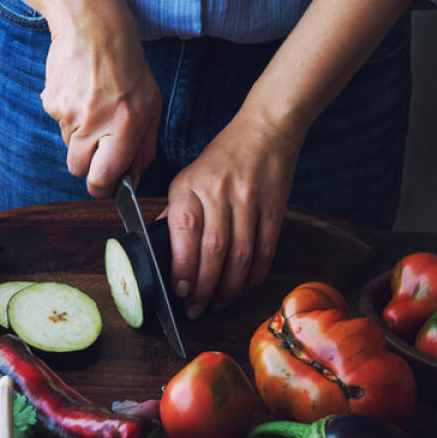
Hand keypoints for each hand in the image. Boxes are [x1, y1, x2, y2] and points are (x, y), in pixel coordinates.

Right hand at [41, 11, 160, 196]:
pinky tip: (81, 94)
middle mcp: (95, 121)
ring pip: (69, 146)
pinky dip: (69, 116)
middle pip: (78, 169)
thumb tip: (132, 180)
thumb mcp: (151, 105)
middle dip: (88, 164)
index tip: (106, 182)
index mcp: (125, 124)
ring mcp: (69, 112)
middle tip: (100, 144)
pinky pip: (59, 124)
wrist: (93, 26)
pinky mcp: (51, 102)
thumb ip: (144, 148)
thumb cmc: (128, 66)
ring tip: (95, 106)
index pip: (101, 178)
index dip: (102, 187)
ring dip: (81, 136)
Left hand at [165, 109, 302, 318]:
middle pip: (213, 250)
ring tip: (219, 302)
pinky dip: (254, 275)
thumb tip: (162, 252)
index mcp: (190, 186)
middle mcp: (218, 192)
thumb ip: (176, 213)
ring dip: (229, 287)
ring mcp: (249, 199)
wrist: (265, 129)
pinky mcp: (274, 207)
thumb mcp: (189, 177)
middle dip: (204, 287)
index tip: (179, 292)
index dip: (182, 267)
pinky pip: (265, 249)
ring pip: (240, 255)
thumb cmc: (222, 158)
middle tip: (197, 308)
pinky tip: (244, 287)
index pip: (184, 232)